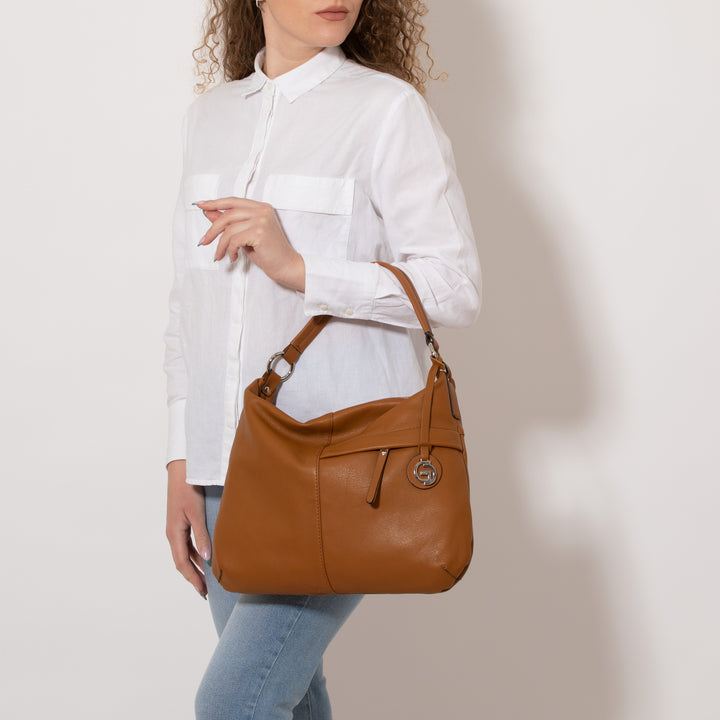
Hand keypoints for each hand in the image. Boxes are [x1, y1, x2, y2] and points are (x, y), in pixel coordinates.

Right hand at [165, 460, 211, 598]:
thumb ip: (202, 535)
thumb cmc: (189, 490)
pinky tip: (205, 558)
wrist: (182, 472)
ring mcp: (176, 528)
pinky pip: (187, 544)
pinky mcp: (181, 522)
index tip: (202, 591)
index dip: (192, 578)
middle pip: (182, 561)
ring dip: (195, 566)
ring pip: (185, 553)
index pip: (182, 563)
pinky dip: (196, 554)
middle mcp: (173, 534)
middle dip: (193, 576)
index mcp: (174, 534)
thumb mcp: (196, 514)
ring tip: (206, 578)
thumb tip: (207, 558)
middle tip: (205, 591)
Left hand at [196, 197, 305, 291]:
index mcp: (261, 207)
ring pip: (229, 229)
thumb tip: (209, 213)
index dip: (215, 202)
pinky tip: (233, 258)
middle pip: (228, 214)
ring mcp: (262, 220)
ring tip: (220, 255)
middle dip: (212, 229)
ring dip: (221, 244)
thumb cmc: (268, 252)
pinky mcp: (259, 232)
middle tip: (204, 241)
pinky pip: (234, 240)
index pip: (233, 201)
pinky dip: (230, 250)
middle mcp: (262, 210)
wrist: (287, 266)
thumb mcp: (245, 235)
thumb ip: (230, 223)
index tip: (200, 205)